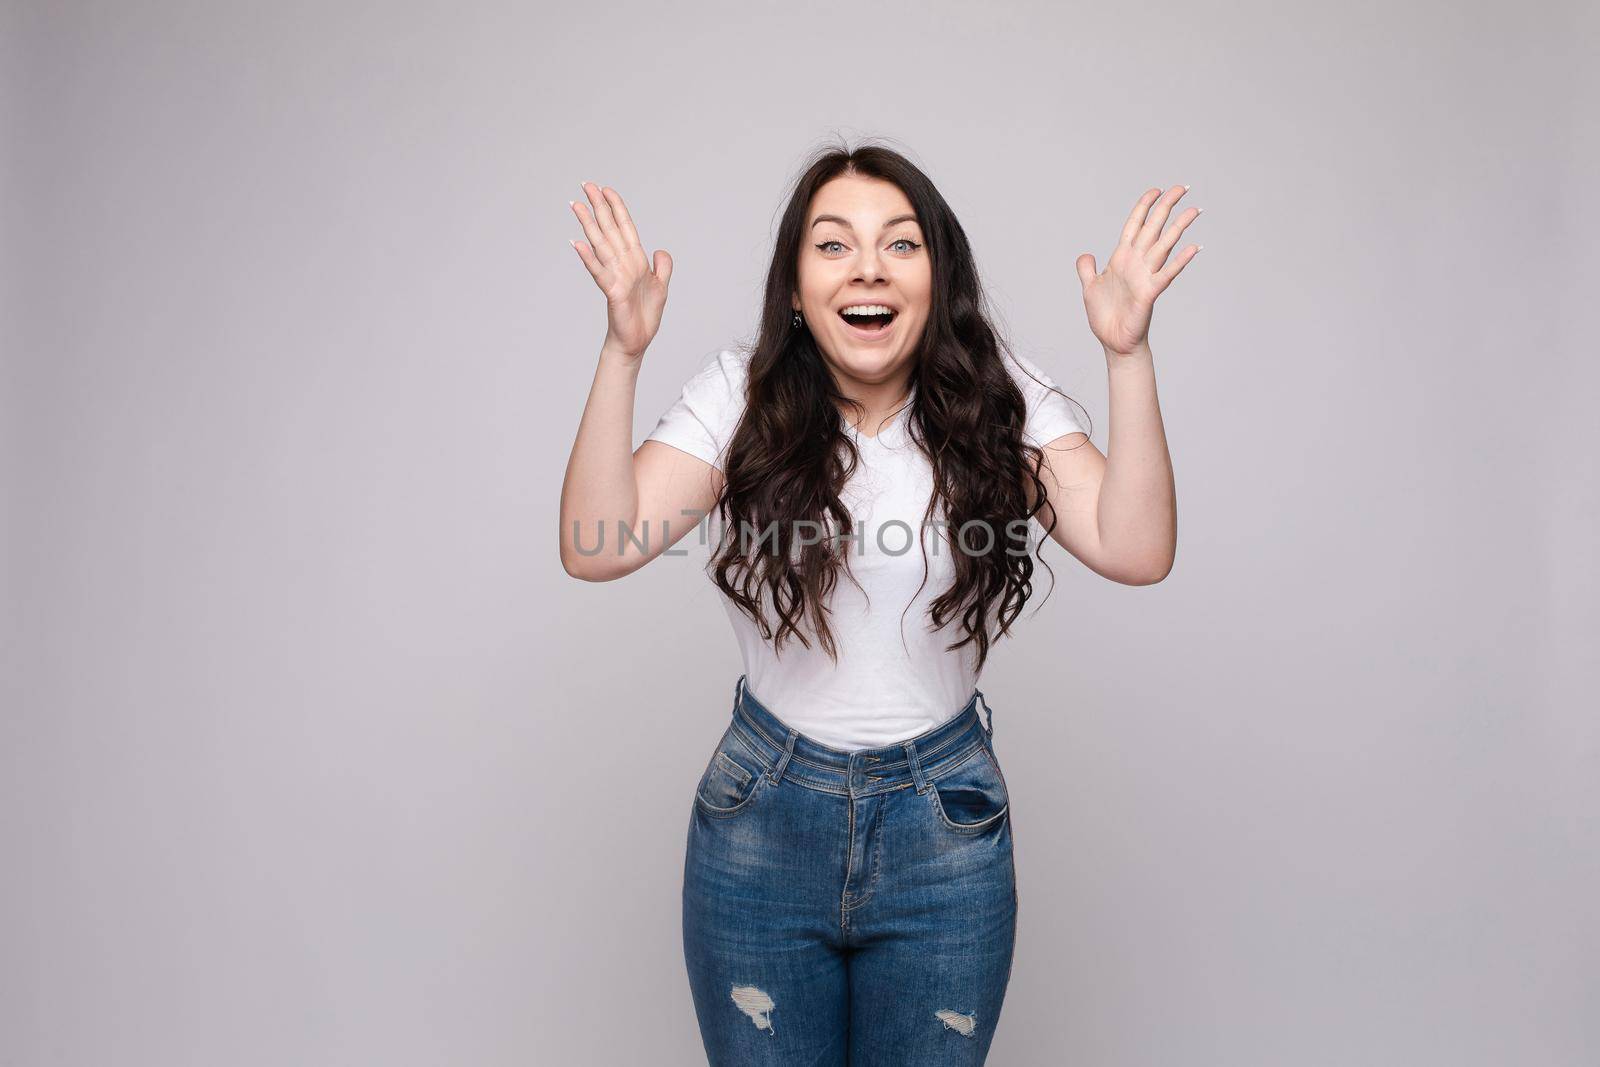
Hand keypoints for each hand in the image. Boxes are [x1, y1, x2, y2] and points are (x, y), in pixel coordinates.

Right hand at [569, 182, 673, 358]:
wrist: (637, 341)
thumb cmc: (644, 316)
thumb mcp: (662, 287)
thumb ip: (663, 267)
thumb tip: (660, 250)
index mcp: (635, 260)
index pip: (625, 227)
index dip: (617, 208)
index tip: (606, 189)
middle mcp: (623, 263)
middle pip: (609, 229)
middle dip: (599, 207)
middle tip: (585, 185)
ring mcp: (615, 275)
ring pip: (600, 244)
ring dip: (588, 224)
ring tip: (577, 205)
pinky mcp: (612, 291)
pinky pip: (598, 271)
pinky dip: (588, 258)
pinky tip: (577, 243)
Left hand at [1075, 185, 1201, 356]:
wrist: (1113, 341)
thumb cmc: (1105, 316)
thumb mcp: (1089, 288)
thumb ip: (1087, 269)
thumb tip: (1085, 255)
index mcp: (1121, 258)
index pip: (1134, 225)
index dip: (1144, 207)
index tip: (1156, 190)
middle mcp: (1137, 262)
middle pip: (1154, 228)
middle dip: (1166, 207)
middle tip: (1182, 188)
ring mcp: (1145, 275)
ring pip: (1165, 245)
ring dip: (1179, 227)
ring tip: (1194, 210)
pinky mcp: (1150, 292)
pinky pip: (1168, 273)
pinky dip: (1181, 260)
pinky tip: (1195, 247)